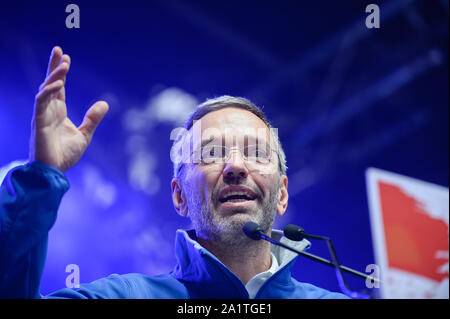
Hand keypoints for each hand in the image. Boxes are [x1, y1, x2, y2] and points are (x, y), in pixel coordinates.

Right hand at [29, 46, 108, 171]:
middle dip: (54, 66)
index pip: (58, 87)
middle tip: (59, 50)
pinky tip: (57, 83)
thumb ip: (93, 119)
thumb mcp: (85, 135)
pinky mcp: (38, 122)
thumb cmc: (66, 155)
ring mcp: (42, 115)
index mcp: (58, 111)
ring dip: (54, 75)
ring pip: (45, 89)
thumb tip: (105, 103)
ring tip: (64, 64)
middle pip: (49, 82)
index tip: (66, 58)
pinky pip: (41, 102)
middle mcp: (48, 110)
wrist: (54, 172)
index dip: (60, 72)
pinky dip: (48, 91)